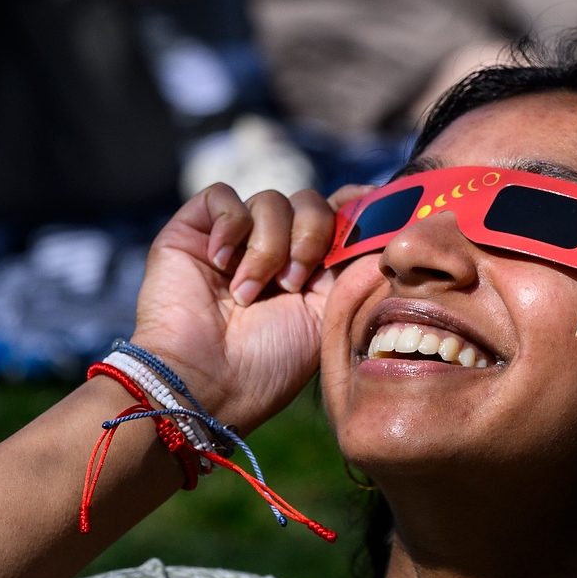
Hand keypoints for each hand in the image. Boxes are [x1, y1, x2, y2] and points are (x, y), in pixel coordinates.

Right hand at [127, 182, 357, 432]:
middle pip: (309, 203)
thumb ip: (350, 269)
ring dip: (267, 248)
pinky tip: (221, 262)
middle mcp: (274, 249)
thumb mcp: (328, 315)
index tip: (369, 204)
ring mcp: (234, 238)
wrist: (208, 381)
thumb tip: (382, 228)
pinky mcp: (194, 230)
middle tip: (291, 285)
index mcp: (310, 270)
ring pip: (271, 200)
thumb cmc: (269, 363)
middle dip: (310, 237)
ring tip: (247, 294)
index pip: (337, 216)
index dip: (354, 208)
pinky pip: (223, 196)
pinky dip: (230, 225)